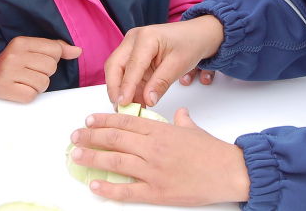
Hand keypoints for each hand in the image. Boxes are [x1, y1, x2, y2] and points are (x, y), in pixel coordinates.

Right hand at [0, 36, 81, 102]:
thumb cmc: (12, 68)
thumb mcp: (30, 53)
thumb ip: (54, 49)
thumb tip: (78, 51)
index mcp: (21, 42)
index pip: (55, 50)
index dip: (52, 60)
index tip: (37, 63)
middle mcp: (13, 55)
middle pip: (51, 67)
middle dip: (44, 75)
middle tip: (28, 75)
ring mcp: (7, 72)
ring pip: (43, 83)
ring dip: (36, 88)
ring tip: (22, 83)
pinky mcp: (3, 89)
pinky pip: (31, 95)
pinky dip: (28, 97)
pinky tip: (18, 92)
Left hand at [69, 108, 249, 205]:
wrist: (230, 172)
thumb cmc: (213, 152)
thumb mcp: (194, 129)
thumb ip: (181, 121)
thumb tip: (179, 114)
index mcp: (160, 130)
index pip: (125, 122)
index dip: (103, 120)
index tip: (88, 120)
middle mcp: (153, 148)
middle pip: (114, 140)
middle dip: (91, 137)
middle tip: (75, 137)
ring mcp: (153, 171)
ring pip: (115, 162)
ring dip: (92, 158)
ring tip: (76, 156)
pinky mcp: (157, 191)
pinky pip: (127, 190)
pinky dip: (108, 188)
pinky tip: (94, 184)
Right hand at [105, 15, 223, 107]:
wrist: (195, 35)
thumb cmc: (189, 44)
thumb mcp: (178, 65)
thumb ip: (161, 83)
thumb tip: (148, 100)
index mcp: (146, 37)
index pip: (132, 65)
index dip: (126, 86)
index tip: (123, 103)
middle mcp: (133, 39)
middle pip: (115, 65)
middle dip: (115, 88)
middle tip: (120, 108)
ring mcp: (131, 47)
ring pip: (116, 70)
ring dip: (120, 90)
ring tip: (128, 109)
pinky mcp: (133, 56)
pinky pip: (125, 74)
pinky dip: (128, 89)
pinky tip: (134, 102)